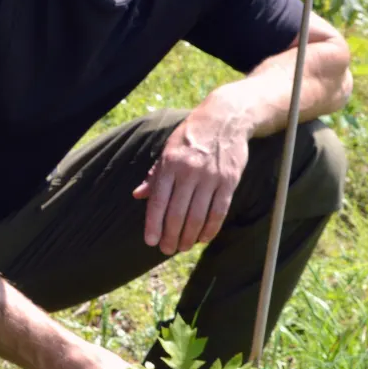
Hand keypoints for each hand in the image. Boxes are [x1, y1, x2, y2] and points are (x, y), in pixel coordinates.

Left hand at [133, 102, 250, 254]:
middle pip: (177, 213)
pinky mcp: (229, 181)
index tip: (150, 241)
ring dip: (189, 237)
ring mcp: (210, 177)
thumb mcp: (168, 150)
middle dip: (171, 236)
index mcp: (170, 164)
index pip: (158, 201)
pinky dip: (210, 229)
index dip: (153, 225)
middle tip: (167, 250)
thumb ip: (154, 175)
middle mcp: (189, 171)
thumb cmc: (192, 136)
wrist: (225, 118)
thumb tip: (138, 195)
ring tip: (183, 247)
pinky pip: (218, 211)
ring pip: (197, 216)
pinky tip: (203, 238)